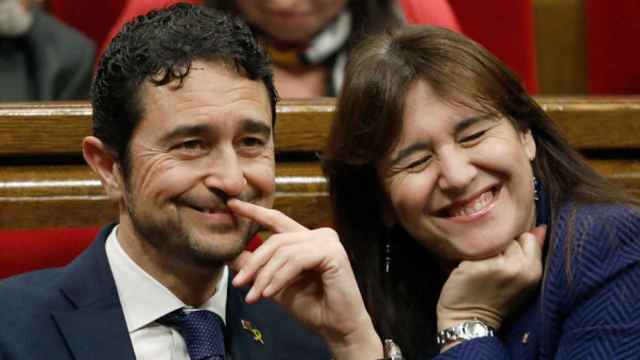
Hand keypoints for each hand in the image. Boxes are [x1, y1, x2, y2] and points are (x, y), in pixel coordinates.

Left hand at [227, 199, 381, 359]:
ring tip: (255, 296)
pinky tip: (271, 293)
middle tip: (237, 283)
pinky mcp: (333, 252)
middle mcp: (319, 235)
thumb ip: (258, 269)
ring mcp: (327, 241)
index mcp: (307, 240)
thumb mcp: (275, 285)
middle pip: (275, 240)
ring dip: (265, 276)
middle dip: (254, 262)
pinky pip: (296, 260)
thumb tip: (230, 256)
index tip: (231, 205)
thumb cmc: (312, 307)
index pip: (277, 220)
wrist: (337, 328)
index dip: (254, 211)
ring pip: (283, 251)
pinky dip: (280, 278)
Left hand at [436, 226, 546, 333]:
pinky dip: (469, 255)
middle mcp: (518, 267)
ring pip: (491, 239)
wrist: (469, 321)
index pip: (528, 238)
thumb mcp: (523, 278)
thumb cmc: (496, 299)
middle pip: (510, 237)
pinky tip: (469, 269)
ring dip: (485, 249)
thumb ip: (532, 253)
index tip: (507, 260)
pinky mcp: (475, 266)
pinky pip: (472, 247)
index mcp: (534, 272)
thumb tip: (541, 228)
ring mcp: (496, 266)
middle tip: (494, 267)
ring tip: (482, 267)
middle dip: (501, 247)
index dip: (516, 246)